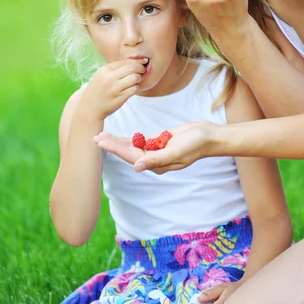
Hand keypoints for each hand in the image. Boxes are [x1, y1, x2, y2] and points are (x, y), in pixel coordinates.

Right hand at [81, 59, 145, 120]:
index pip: (125, 62)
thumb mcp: (101, 76)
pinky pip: (134, 89)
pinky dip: (137, 88)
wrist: (90, 108)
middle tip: (143, 71)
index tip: (143, 62)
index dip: (136, 61)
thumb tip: (134, 62)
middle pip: (132, 68)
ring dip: (139, 78)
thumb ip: (114, 69)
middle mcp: (109, 78)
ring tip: (136, 81)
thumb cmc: (98, 91)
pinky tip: (134, 88)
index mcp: (104, 70)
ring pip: (135, 78)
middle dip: (140, 68)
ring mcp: (114, 88)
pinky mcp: (120, 98)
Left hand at [94, 121, 213, 173]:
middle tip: (95, 137)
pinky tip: (118, 137)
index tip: (100, 141)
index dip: (114, 148)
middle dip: (111, 144)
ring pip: (132, 146)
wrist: (208, 137)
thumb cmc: (194, 145)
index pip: (130, 156)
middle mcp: (153, 159)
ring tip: (102, 136)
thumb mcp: (175, 152)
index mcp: (156, 164)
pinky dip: (129, 139)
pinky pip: (140, 141)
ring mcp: (156, 151)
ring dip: (117, 141)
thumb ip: (155, 159)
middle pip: (127, 152)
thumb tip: (136, 167)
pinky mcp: (159, 142)